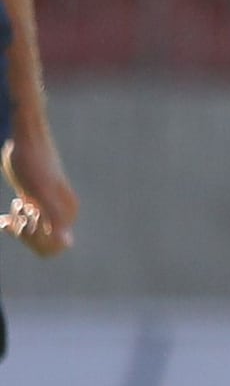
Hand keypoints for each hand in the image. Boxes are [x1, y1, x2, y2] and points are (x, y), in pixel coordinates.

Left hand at [3, 98, 67, 257]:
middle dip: (26, 237)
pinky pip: (27, 224)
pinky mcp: (34, 200)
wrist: (25, 138)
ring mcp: (47, 206)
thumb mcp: (40, 194)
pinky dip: (13, 225)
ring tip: (9, 215)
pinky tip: (4, 218)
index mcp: (67, 212)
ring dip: (17, 231)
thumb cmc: (31, 163)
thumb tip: (67, 244)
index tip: (25, 224)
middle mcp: (61, 211)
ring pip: (34, 235)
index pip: (55, 246)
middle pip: (45, 243)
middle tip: (13, 218)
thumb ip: (55, 219)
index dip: (36, 241)